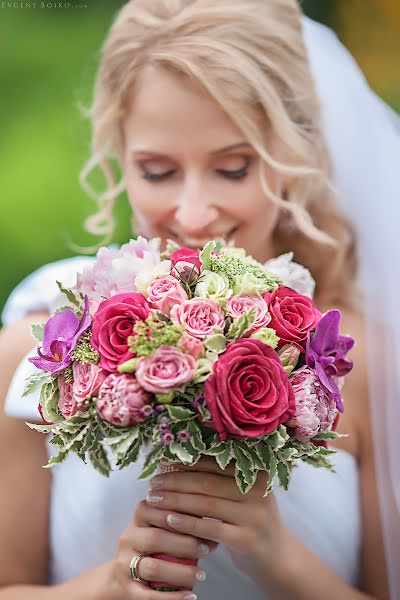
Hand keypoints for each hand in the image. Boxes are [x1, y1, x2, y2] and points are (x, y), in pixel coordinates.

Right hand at [102, 493, 217, 599]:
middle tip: (206, 549)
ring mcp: (124, 563)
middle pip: (156, 538)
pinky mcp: (126, 588)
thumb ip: (184, 521)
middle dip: (185, 544)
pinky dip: (171, 598)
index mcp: (140, 516)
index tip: (206, 522)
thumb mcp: (162, 525)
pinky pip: (148, 596)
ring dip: (181, 572)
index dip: (184, 517)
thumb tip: (215, 525)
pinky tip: (190, 596)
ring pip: (153, 568)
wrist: (122, 574)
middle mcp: (129, 537)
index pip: (160, 511)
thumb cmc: (152, 544)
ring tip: (201, 575)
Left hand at [146, 457, 287, 591]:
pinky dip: (186, 523)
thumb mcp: (244, 495)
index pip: (214, 463)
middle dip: (175, 481)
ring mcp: (254, 516)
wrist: (276, 558)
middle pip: (207, 482)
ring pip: (205, 504)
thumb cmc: (250, 521)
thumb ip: (221, 480)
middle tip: (153, 483)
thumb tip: (178, 461)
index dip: (186, 463)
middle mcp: (258, 491)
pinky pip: (209, 529)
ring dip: (175, 501)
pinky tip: (169, 519)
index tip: (163, 463)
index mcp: (256, 473)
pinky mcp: (246, 540)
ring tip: (154, 499)